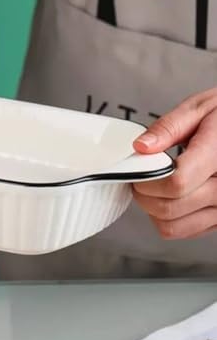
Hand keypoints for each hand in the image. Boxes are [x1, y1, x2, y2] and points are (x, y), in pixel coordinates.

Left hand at [132, 88, 216, 239]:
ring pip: (172, 225)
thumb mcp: (200, 108)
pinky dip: (168, 218)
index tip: (139, 171)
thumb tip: (141, 146)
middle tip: (142, 177)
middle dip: (144, 194)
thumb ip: (168, 127)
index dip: (147, 180)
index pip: (176, 183)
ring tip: (156, 186)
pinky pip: (184, 231)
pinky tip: (171, 197)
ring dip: (153, 208)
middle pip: (169, 207)